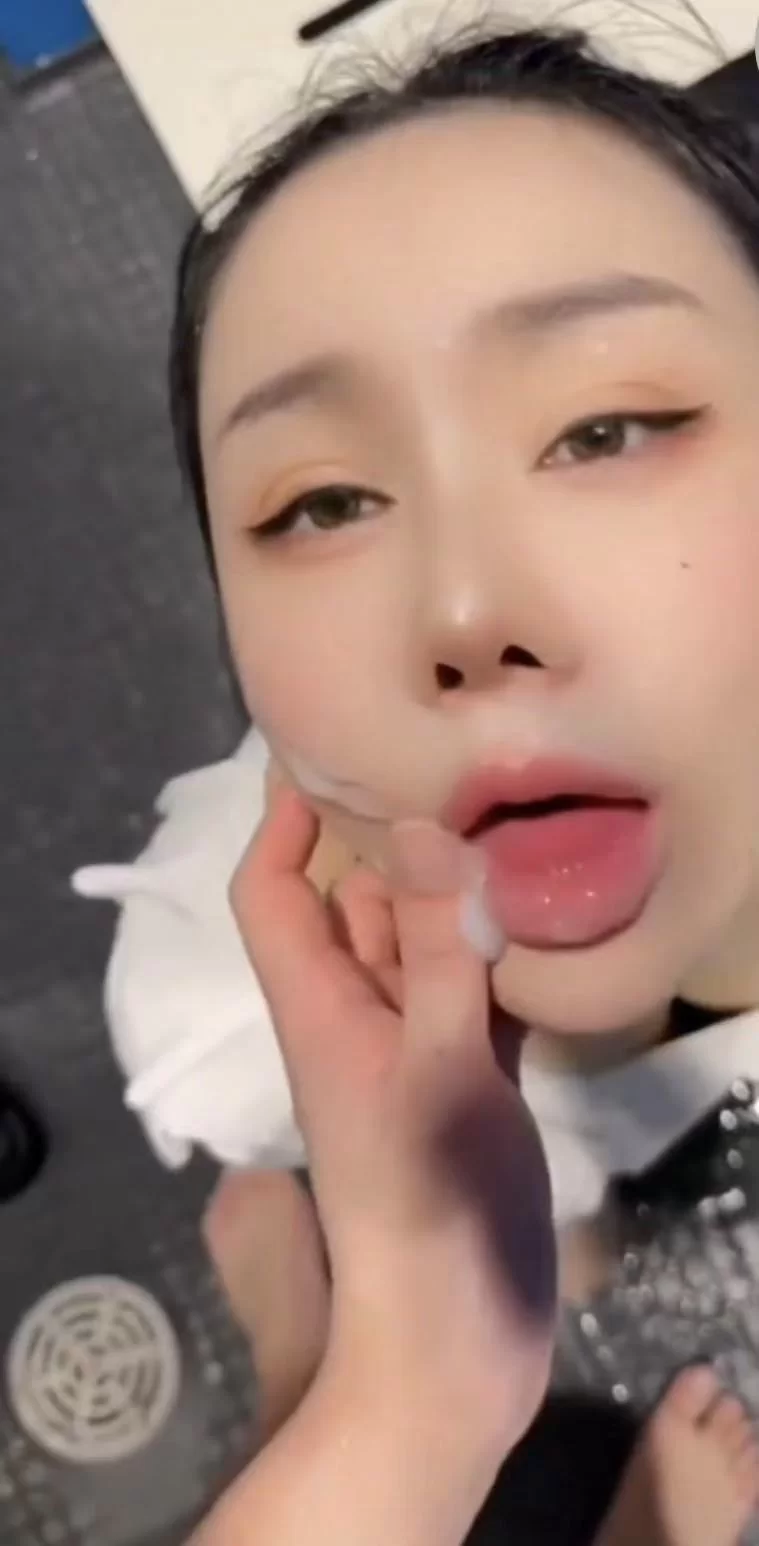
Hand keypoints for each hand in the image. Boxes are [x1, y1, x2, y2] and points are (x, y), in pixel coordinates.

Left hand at [228, 787, 555, 1454]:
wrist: (453, 1341)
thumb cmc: (429, 1202)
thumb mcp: (436, 1063)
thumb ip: (431, 951)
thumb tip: (417, 827)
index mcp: (321, 1008)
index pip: (272, 895)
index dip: (283, 825)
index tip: (329, 753)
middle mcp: (359, 1018)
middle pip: (354, 908)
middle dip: (392, 843)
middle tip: (461, 769)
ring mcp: (415, 1053)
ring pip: (422, 948)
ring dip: (455, 897)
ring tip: (517, 828)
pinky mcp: (468, 1084)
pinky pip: (472, 995)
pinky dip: (499, 958)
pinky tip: (551, 927)